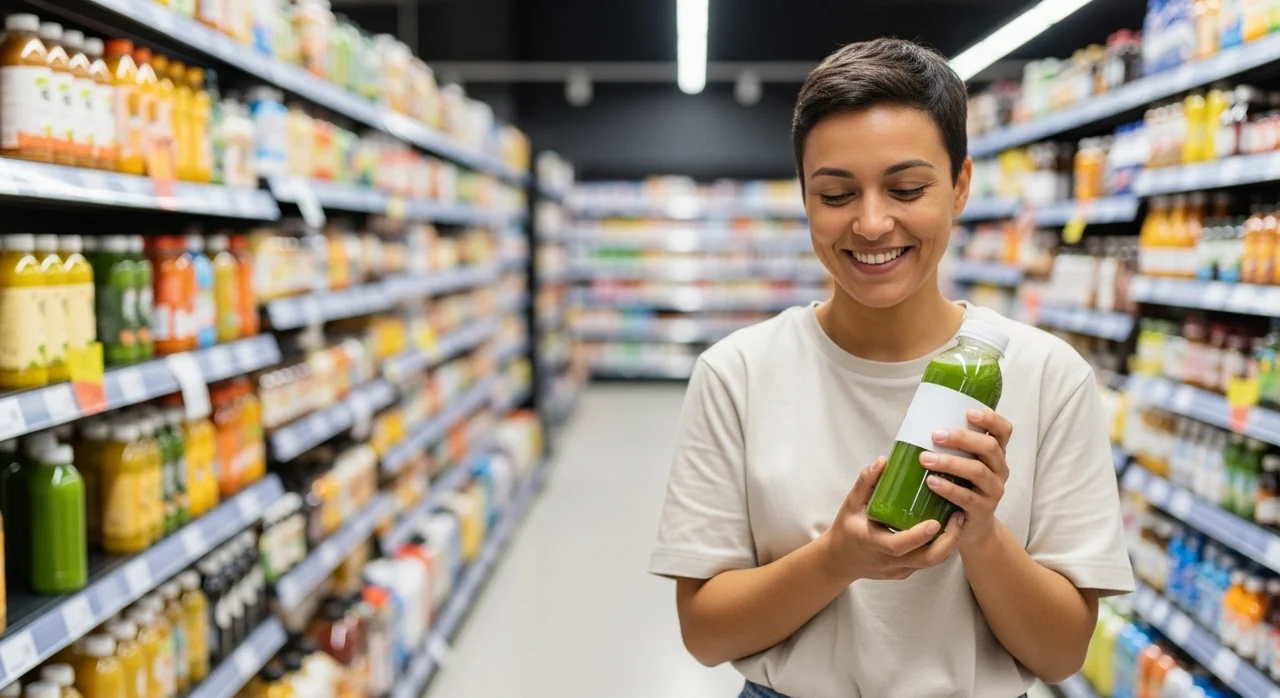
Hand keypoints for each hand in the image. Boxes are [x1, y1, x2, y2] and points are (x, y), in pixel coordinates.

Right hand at [821, 457, 964, 583]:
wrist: (839, 560)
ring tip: (958, 519)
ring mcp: (898, 570)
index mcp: (872, 543)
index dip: (918, 536)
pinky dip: (941, 547)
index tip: (935, 522)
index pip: (899, 545)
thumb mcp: (851, 503)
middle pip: (926, 559)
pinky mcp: (904, 573)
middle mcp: (888, 561)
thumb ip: (866, 482)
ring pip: (931, 562)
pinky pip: (927, 562)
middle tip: (959, 516)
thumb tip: (884, 460)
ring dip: (949, 543)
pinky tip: (948, 529)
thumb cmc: (846, 528)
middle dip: (948, 540)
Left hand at [921, 408, 1012, 550]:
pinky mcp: (984, 511)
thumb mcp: (958, 463)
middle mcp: (999, 470)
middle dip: (962, 438)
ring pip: (978, 472)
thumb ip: (945, 443)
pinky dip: (948, 489)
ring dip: (950, 462)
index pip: (1003, 430)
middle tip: (935, 435)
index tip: (969, 412)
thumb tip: (912, 414)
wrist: (971, 529)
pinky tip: (931, 482)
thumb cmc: (960, 486)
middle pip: (989, 448)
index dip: (990, 419)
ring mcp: (994, 491)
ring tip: (925, 459)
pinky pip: (968, 498)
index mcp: (995, 453)